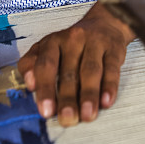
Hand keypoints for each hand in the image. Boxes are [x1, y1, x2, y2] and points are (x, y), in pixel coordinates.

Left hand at [18, 3, 134, 125]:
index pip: (46, 65)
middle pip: (69, 72)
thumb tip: (30, 85)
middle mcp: (73, 40)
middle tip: (67, 119)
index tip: (46, 111)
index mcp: (53, 42)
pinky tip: (106, 102)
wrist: (105, 23)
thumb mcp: (47, 48)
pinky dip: (109, 87)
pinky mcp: (114, 50)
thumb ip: (32, 65)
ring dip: (89, 95)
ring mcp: (95, 43)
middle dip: (67, 98)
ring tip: (87, 116)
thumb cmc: (71, 44)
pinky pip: (112, 69)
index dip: (45, 88)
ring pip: (91, 71)